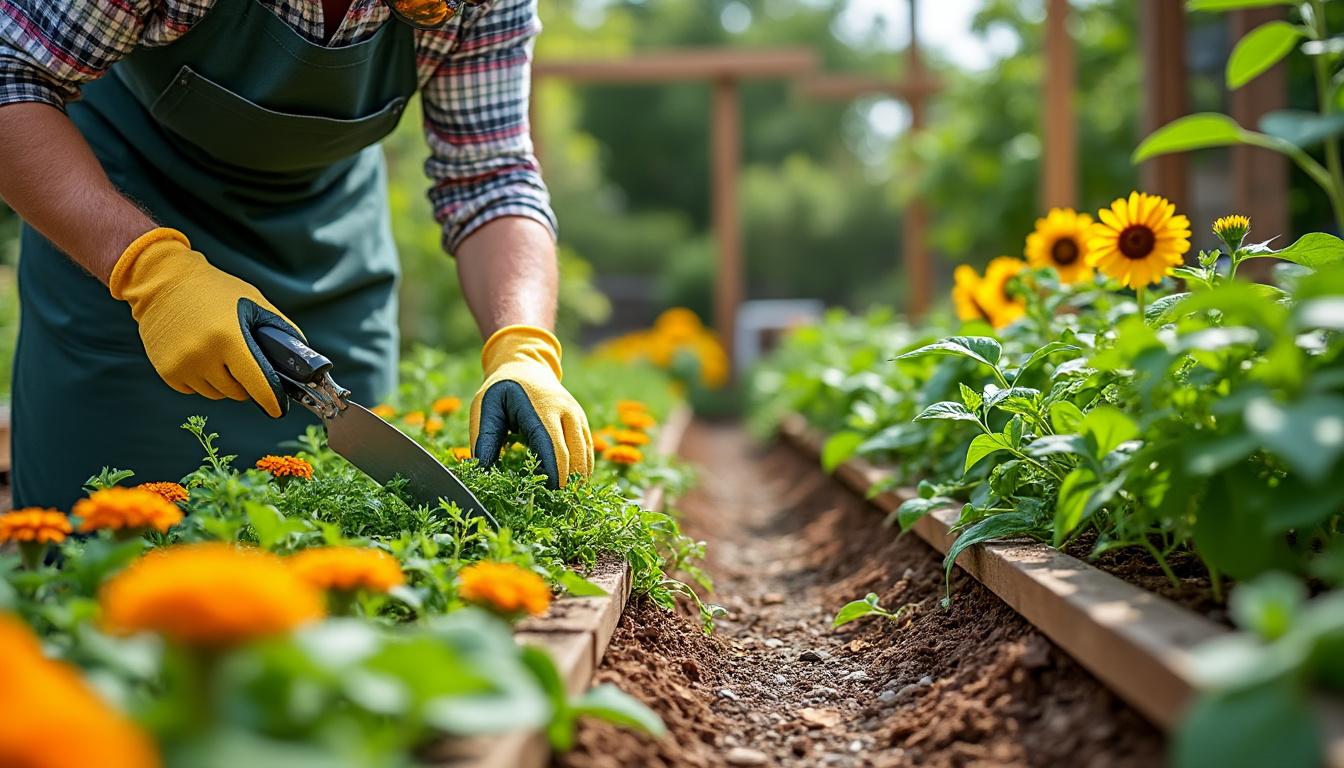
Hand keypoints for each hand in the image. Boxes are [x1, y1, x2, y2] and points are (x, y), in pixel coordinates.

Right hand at [109, 228, 301, 416]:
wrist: (163, 282)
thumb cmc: (215, 291)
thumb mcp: (254, 304)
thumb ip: (281, 332)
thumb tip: (304, 360)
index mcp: (230, 338)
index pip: (258, 384)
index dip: (271, 400)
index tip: (278, 409)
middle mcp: (204, 355)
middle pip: (238, 393)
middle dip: (247, 383)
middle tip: (244, 361)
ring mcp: (183, 366)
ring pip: (217, 394)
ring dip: (224, 383)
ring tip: (220, 355)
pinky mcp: (167, 372)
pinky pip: (195, 391)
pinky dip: (203, 380)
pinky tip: (200, 356)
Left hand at [469, 325, 593, 488]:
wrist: (526, 364)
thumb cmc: (501, 389)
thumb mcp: (485, 408)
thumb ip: (484, 439)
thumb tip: (482, 472)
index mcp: (539, 407)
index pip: (551, 446)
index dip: (553, 474)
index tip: (547, 498)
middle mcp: (564, 410)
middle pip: (574, 454)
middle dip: (567, 483)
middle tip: (557, 508)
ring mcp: (576, 415)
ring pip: (586, 454)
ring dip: (578, 480)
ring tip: (565, 503)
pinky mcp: (581, 421)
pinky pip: (588, 450)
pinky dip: (582, 470)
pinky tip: (571, 487)